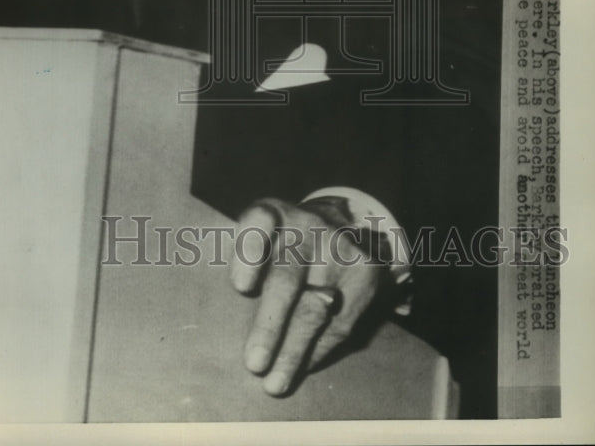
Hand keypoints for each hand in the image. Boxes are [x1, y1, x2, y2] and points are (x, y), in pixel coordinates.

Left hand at [229, 196, 385, 395]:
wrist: (341, 225)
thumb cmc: (282, 241)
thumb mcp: (259, 235)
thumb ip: (244, 265)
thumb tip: (229, 316)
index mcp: (274, 212)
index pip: (259, 221)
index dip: (249, 253)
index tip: (240, 287)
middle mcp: (307, 225)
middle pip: (287, 277)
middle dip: (271, 324)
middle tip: (254, 362)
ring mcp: (339, 248)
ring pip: (314, 308)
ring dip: (293, 350)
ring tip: (274, 382)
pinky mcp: (365, 272)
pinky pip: (340, 322)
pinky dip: (317, 351)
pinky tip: (302, 367)